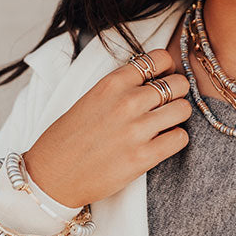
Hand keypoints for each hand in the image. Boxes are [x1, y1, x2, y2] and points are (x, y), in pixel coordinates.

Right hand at [22, 49, 190, 207]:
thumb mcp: (90, 98)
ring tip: (164, 125)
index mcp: (111, 83)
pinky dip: (176, 139)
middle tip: (166, 104)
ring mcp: (136, 130)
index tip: (162, 78)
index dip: (166, 68)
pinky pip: (180, 138)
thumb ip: (121, 87)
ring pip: (183, 109)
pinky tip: (162, 142)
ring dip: (178, 117)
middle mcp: (127, 102)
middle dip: (177, 93)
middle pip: (178, 84)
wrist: (51, 177)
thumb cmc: (68, 138)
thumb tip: (152, 78)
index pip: (158, 58)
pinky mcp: (143, 157)